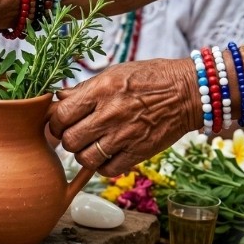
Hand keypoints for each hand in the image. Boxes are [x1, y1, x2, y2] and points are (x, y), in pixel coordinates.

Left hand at [47, 58, 199, 176]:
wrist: (187, 92)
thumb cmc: (150, 78)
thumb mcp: (114, 73)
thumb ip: (85, 89)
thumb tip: (58, 98)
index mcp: (101, 90)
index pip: (61, 115)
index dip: (55, 122)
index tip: (61, 123)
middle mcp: (110, 113)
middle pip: (70, 140)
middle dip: (68, 140)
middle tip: (76, 135)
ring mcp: (124, 135)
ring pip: (85, 159)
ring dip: (84, 155)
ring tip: (92, 146)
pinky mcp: (139, 152)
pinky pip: (108, 170)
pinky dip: (103, 167)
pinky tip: (108, 156)